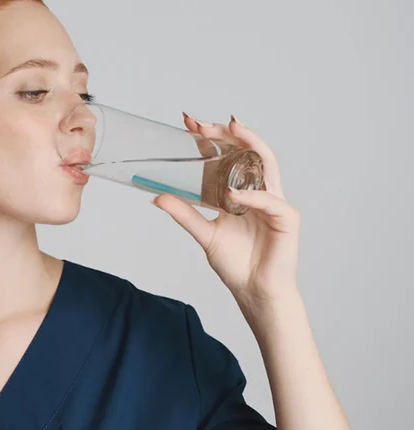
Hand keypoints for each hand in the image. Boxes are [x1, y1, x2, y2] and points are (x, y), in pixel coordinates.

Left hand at [152, 113, 300, 320]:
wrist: (255, 291)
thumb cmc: (237, 263)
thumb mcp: (204, 233)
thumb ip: (184, 214)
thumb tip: (157, 197)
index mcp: (242, 190)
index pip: (230, 154)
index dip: (212, 137)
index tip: (188, 124)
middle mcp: (260, 190)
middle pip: (249, 150)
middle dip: (227, 133)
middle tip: (202, 124)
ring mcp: (275, 201)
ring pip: (267, 163)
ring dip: (248, 144)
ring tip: (229, 130)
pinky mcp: (286, 217)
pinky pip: (268, 200)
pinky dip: (250, 195)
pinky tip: (231, 193)